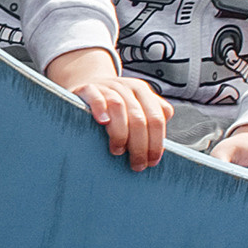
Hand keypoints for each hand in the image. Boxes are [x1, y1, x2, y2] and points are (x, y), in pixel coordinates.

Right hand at [47, 46, 169, 168]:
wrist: (89, 83)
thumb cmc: (115, 105)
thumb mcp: (137, 107)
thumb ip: (151, 120)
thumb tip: (159, 149)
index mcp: (144, 92)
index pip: (157, 119)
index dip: (156, 143)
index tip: (152, 162)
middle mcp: (128, 88)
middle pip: (139, 119)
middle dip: (140, 146)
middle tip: (136, 164)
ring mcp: (108, 87)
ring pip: (119, 108)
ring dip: (120, 134)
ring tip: (118, 150)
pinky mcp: (89, 88)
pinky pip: (96, 98)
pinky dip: (101, 110)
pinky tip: (103, 123)